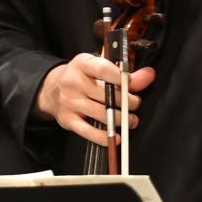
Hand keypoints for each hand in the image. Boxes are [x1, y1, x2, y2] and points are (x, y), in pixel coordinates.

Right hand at [35, 54, 154, 146]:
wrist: (52, 90)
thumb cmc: (82, 78)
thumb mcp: (98, 68)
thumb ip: (125, 74)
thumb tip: (149, 75)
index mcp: (81, 63)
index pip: (102, 69)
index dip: (120, 77)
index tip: (130, 84)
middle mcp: (72, 81)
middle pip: (106, 94)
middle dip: (126, 102)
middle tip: (135, 104)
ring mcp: (69, 102)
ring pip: (102, 114)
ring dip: (121, 119)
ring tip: (131, 120)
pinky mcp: (67, 120)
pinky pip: (89, 132)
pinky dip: (104, 137)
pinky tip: (116, 137)